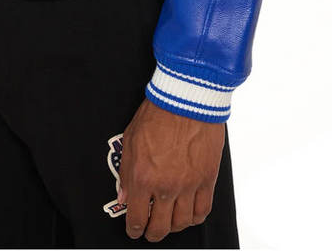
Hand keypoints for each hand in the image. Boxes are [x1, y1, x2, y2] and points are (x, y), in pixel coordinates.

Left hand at [118, 98, 223, 241]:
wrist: (185, 98)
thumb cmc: (157, 113)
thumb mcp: (130, 140)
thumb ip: (125, 172)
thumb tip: (124, 196)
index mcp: (142, 177)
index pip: (136, 218)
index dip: (134, 229)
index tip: (134, 230)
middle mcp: (165, 186)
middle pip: (160, 227)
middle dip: (152, 234)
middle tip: (150, 232)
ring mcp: (188, 185)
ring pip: (182, 223)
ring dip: (174, 227)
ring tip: (170, 222)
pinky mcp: (207, 179)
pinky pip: (202, 210)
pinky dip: (195, 218)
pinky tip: (189, 215)